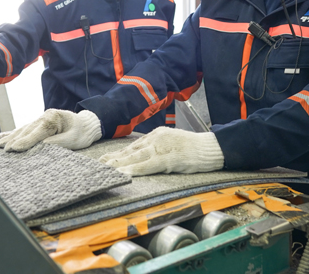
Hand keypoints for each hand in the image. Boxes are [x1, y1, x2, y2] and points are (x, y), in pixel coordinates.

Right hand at [0, 109, 101, 151]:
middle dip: (13, 140)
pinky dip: (15, 133)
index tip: (13, 149)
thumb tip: (40, 147)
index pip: (37, 131)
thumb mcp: (72, 140)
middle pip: (27, 129)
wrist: (88, 124)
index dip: (24, 141)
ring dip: (11, 137)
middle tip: (1, 149)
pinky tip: (4, 136)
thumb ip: (56, 142)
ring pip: (24, 129)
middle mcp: (45, 116)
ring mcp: (42, 118)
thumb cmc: (82, 133)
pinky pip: (26, 129)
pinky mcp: (40, 122)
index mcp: (53, 118)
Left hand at [99, 127, 224, 175]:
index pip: (134, 146)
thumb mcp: (172, 143)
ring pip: (136, 157)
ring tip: (106, 170)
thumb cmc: (193, 148)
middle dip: (114, 158)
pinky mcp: (169, 158)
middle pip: (131, 150)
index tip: (106, 159)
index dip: (119, 153)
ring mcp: (162, 147)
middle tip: (99, 164)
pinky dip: (136, 170)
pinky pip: (149, 165)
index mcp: (157, 135)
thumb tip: (144, 156)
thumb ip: (159, 147)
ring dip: (120, 164)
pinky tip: (125, 174)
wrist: (210, 148)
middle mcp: (156, 138)